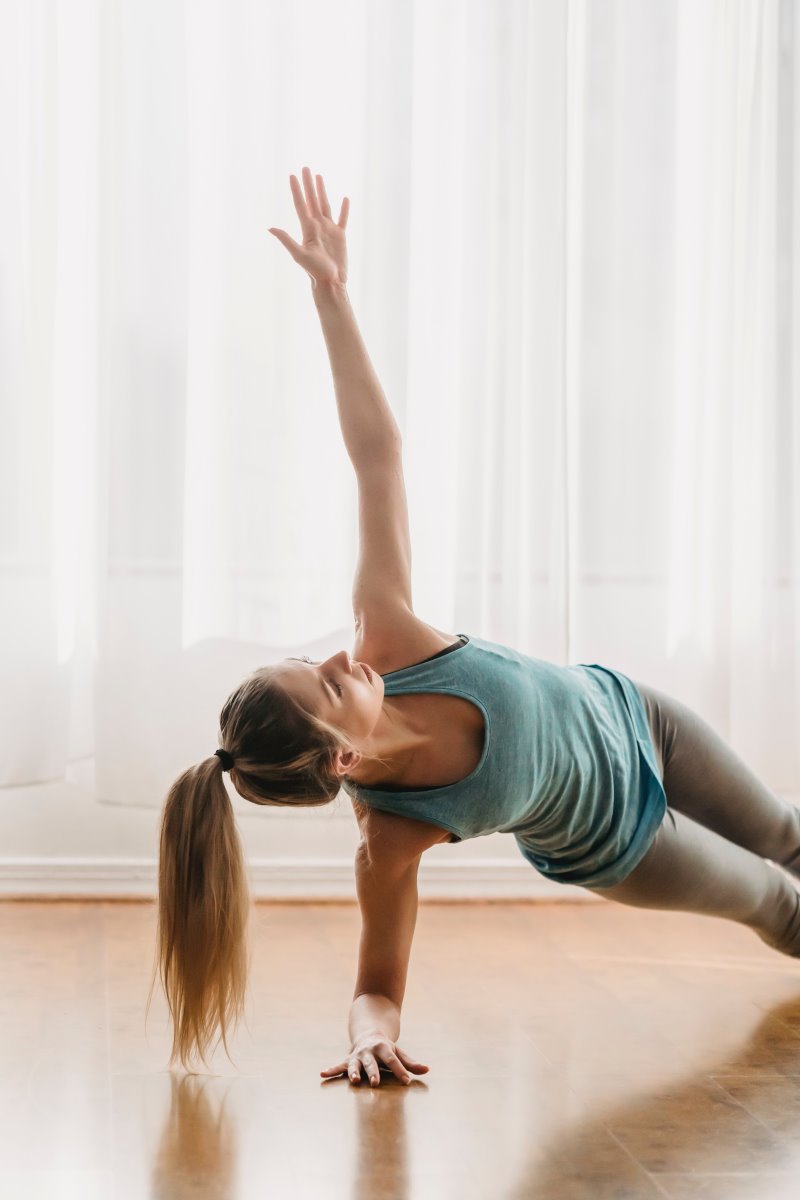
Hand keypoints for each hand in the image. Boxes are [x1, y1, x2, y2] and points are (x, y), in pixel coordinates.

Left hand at [269, 166, 348, 287]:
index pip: (301, 205)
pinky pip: (342, 219)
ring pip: (325, 205)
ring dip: (322, 191)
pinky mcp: (340, 236)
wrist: (330, 282)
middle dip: (308, 184)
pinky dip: (344, 209)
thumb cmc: (314, 271)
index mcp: (308, 229)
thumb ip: (286, 240)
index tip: (292, 175)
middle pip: (312, 200)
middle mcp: (318, 226)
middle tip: (305, 168)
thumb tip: (270, 228)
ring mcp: (329, 230)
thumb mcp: (299, 255)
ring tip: (319, 177)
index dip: (296, 190)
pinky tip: (344, 199)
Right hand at [320, 1032, 429, 1087]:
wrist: (368, 1032)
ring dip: (353, 1072)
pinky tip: (323, 1074)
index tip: (406, 1081)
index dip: (400, 1071)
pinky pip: (339, 1066)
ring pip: (354, 1065)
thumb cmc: (386, 1048)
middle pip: (372, 1063)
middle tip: (374, 1083)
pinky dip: (331, 1070)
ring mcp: (357, 1056)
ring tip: (353, 1080)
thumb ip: (411, 1063)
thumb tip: (427, 1070)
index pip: (393, 1061)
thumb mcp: (399, 1052)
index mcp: (384, 1048)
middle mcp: (369, 1052)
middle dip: (373, 1073)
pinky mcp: (349, 1060)